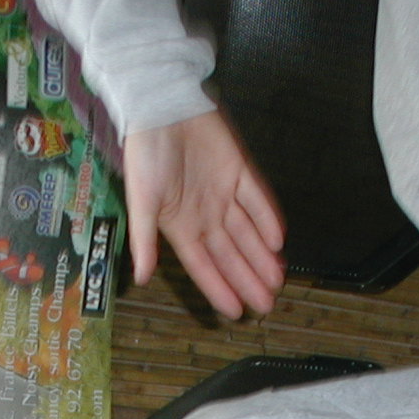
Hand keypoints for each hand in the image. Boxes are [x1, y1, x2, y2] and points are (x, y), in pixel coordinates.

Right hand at [122, 110, 285, 317]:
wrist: (160, 105)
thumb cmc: (145, 153)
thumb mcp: (140, 201)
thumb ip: (144, 241)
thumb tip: (141, 278)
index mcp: (180, 226)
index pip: (204, 266)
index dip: (219, 290)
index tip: (236, 312)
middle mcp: (204, 214)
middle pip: (231, 255)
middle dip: (248, 280)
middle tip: (266, 305)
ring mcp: (223, 193)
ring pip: (248, 233)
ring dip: (262, 257)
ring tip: (277, 281)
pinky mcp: (238, 170)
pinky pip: (257, 200)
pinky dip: (267, 220)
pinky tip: (277, 242)